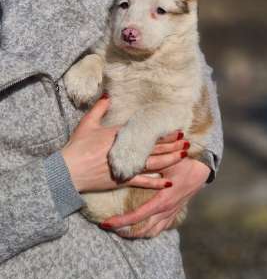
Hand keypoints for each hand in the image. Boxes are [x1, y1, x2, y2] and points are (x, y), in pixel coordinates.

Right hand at [61, 95, 187, 193]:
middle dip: (172, 144)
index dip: (162, 132)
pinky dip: (156, 183)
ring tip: (183, 155)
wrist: (68, 170)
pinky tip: (169, 182)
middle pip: (154, 147)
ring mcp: (125, 166)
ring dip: (170, 159)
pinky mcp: (122, 180)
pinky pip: (143, 182)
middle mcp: (126, 150)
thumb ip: (99, 108)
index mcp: (119, 135)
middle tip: (187, 141)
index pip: (146, 132)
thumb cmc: (76, 146)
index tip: (176, 129)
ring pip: (153, 163)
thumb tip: (107, 95)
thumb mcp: (87, 124)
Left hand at [100, 157, 210, 237]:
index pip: (137, 216)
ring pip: (151, 232)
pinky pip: (160, 228)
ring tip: (119, 230)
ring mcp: (171, 213)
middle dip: (123, 231)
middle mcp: (166, 210)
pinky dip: (148, 231)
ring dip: (135, 234)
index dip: (120, 222)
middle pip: (142, 229)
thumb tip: (127, 162)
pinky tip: (139, 228)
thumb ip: (148, 162)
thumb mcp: (166, 161)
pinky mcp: (174, 211)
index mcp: (162, 200)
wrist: (203, 167)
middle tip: (107, 227)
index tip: (105, 223)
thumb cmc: (183, 161)